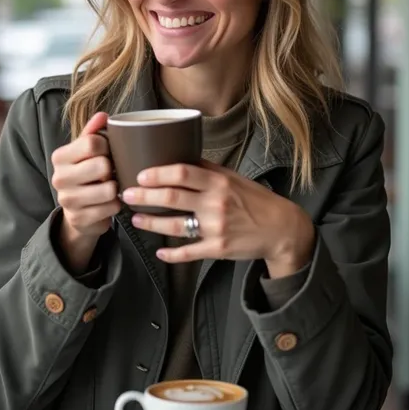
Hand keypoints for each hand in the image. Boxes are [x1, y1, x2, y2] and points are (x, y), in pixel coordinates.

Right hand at [51, 112, 120, 272]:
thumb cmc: (85, 175)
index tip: (108, 153)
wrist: (77, 212)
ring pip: (109, 189)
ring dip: (116, 188)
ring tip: (111, 187)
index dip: (108, 147)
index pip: (93, 143)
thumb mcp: (86, 153)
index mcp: (60, 157)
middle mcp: (59, 178)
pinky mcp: (79, 219)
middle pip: (102, 165)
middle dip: (112, 169)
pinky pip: (111, 207)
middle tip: (110, 173)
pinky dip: (116, 204)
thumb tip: (103, 115)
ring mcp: (67, 200)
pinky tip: (109, 202)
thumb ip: (93, 133)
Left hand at [122, 160, 314, 276]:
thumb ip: (208, 170)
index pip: (183, 172)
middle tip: (127, 194)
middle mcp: (216, 203)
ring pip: (175, 226)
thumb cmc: (255, 200)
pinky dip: (172, 254)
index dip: (158, 173)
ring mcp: (216, 227)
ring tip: (136, 219)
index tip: (141, 174)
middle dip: (145, 196)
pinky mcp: (218, 249)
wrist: (281, 228)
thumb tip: (180, 155)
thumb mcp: (234, 178)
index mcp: (219, 182)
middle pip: (172, 197)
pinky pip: (189, 252)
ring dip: (151, 223)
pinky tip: (159, 252)